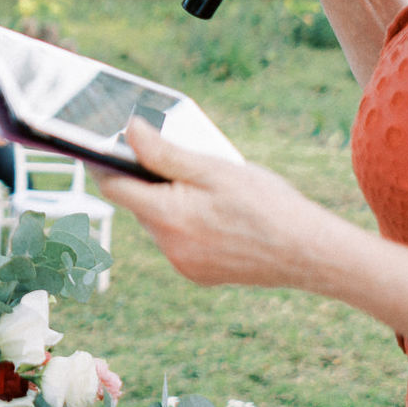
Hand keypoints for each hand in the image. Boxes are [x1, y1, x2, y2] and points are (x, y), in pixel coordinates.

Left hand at [95, 120, 340, 287]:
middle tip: (169, 160)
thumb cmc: (267, 205)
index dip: (103, 163)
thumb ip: (163, 152)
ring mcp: (183, 264)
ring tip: (201, 188)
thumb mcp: (213, 169)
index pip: (115, 186)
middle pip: (138, 205)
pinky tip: (213, 214)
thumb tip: (128, 131)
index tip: (96, 147)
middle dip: (147, 182)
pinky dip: (185, 224)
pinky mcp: (197, 274)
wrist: (311, 254)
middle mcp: (168, 246)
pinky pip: (177, 242)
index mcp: (168, 217)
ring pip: (158, 224)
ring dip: (167, 203)